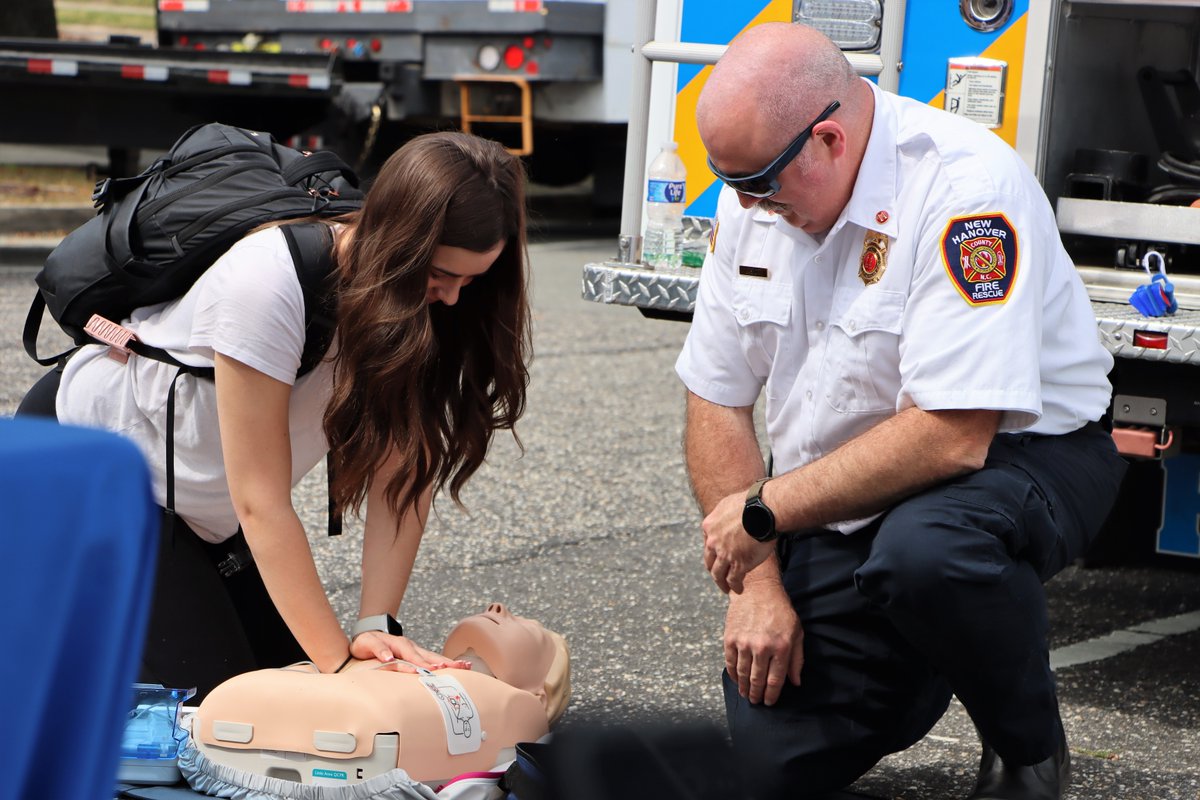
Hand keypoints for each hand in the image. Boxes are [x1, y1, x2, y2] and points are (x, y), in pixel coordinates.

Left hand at [348, 632, 468, 671]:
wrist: (366, 637)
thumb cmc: (366, 642)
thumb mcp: (366, 643)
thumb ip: (377, 649)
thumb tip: (388, 657)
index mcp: (400, 644)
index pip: (414, 657)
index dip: (423, 664)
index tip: (435, 670)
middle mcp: (411, 646)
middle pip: (430, 656)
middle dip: (447, 662)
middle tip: (462, 666)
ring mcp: (415, 650)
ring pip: (434, 657)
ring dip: (450, 662)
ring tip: (466, 666)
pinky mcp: (416, 654)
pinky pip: (431, 659)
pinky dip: (444, 663)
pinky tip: (455, 668)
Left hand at [703, 490, 775, 593]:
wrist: (763, 510)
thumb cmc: (751, 503)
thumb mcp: (728, 504)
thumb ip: (724, 514)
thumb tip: (728, 515)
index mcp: (709, 526)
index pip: (707, 543)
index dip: (714, 551)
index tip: (718, 555)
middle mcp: (713, 542)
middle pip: (710, 561)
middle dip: (713, 569)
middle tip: (717, 575)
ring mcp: (724, 554)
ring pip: (718, 574)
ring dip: (721, 583)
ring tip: (726, 588)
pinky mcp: (738, 564)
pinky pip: (733, 580)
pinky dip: (735, 586)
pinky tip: (738, 589)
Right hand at [724, 580, 802, 705]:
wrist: (757, 590)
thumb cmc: (780, 611)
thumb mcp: (797, 632)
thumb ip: (797, 659)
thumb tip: (795, 682)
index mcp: (782, 647)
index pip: (775, 681)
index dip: (772, 695)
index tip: (769, 702)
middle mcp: (762, 647)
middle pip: (757, 680)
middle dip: (757, 695)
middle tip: (756, 702)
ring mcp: (744, 643)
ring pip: (743, 674)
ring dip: (744, 688)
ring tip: (746, 694)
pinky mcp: (730, 638)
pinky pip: (730, 662)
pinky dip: (733, 674)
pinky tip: (737, 680)